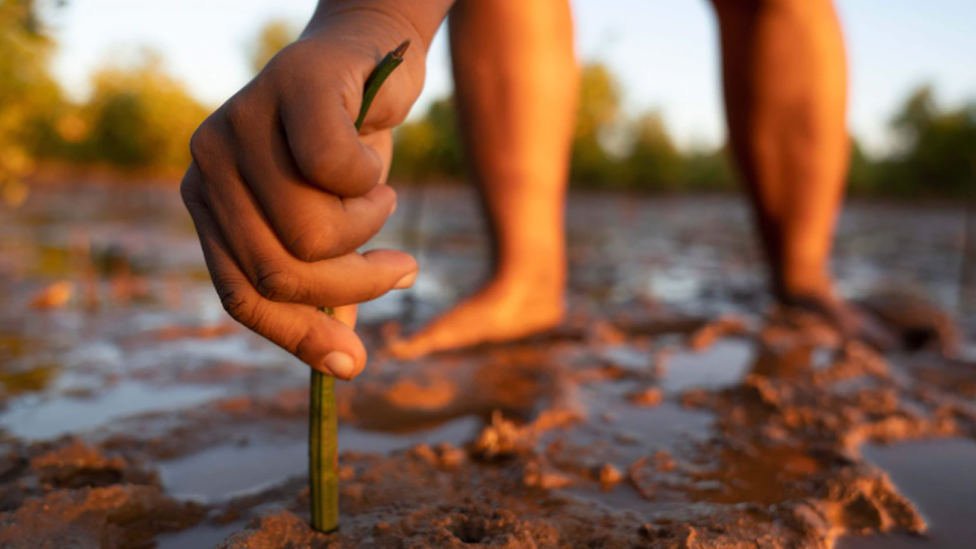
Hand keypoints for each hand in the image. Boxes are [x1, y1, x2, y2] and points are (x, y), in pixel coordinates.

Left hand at [180, 15, 425, 379]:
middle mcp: (208, 166)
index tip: (352, 366)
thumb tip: (338, 365)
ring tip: (381, 196)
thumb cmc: (349, 147)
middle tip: (401, 268)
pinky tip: (375, 155)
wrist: (371, 55)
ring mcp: (240, 123)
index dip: (298, 338)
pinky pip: (338, 172)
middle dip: (354, 286)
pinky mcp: (287, 88)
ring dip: (370, 229)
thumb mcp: (333, 225)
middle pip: (279, 273)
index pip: (241, 295)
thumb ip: (324, 284)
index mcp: (210, 206)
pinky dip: (372, 182)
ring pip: (311, 233)